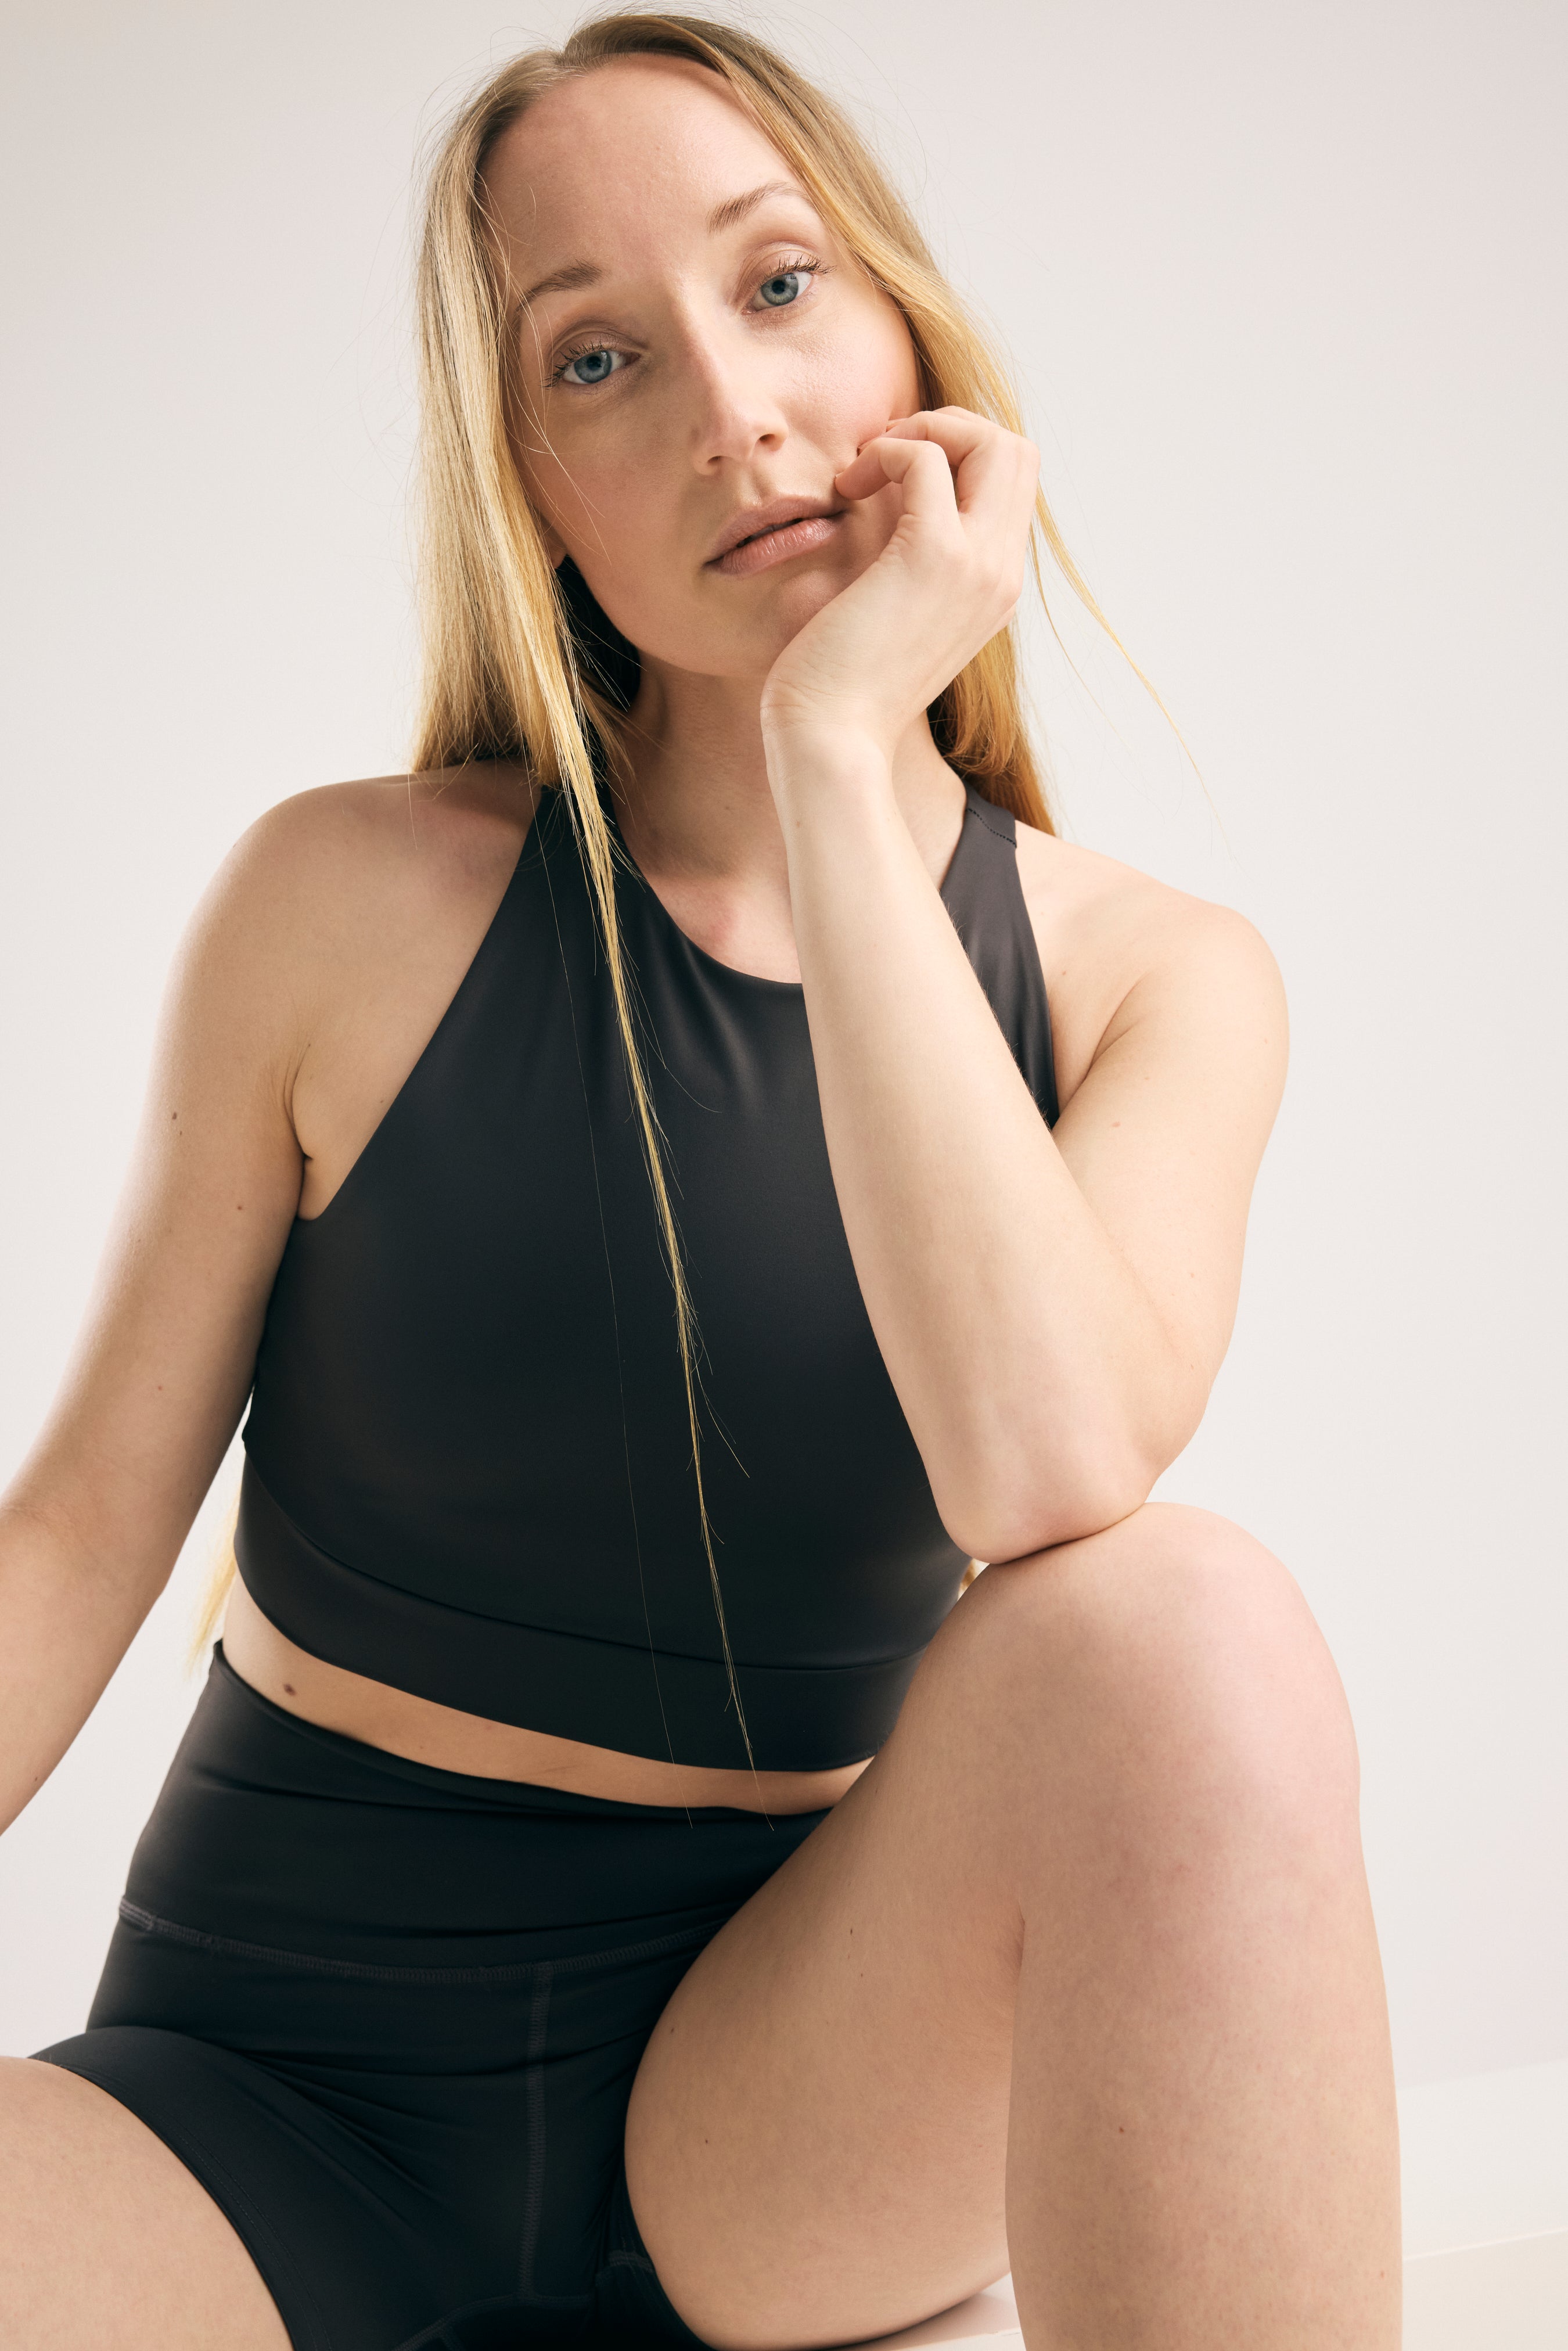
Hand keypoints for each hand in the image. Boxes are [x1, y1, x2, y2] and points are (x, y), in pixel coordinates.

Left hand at [759, 406, 1038, 759]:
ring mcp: (977, 564)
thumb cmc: (844, 682)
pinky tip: (847, 487)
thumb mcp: (892, 609)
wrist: (831, 739)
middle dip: (950, 427)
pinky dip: (886, 451)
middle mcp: (1001, 573)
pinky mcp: (933, 556)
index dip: (959, 453)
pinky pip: (926, 459)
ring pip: (992, 441)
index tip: (895, 474)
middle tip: (885, 456)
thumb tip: (885, 491)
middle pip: (1016, 450)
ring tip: (867, 466)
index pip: (1013, 483)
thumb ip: (908, 556)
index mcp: (996, 585)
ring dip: (924, 430)